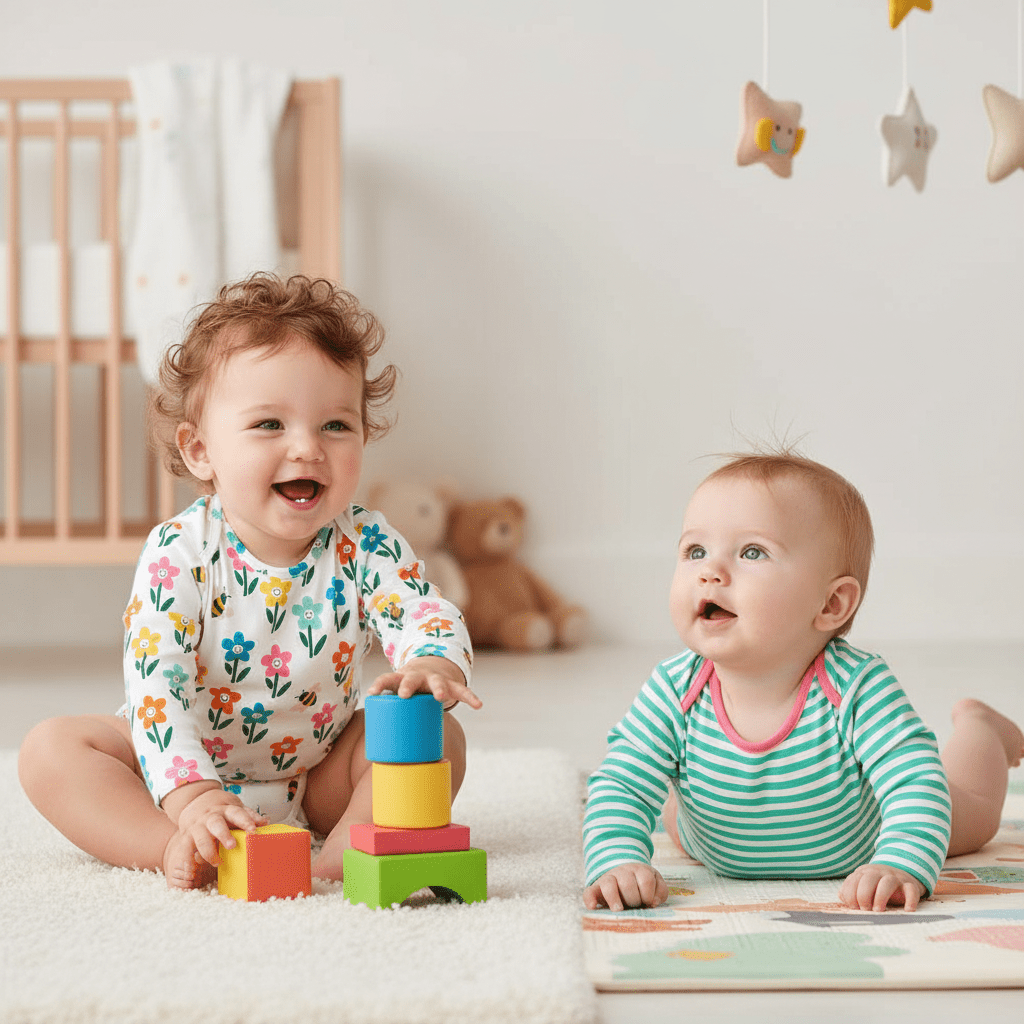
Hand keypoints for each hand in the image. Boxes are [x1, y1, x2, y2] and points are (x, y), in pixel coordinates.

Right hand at [174, 787, 266, 866]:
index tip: (253, 829)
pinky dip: (188, 862)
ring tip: (218, 862)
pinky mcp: (187, 837)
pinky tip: (190, 872)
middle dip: (223, 834)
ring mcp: (197, 826)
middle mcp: (211, 817)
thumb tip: (266, 822)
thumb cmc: (221, 809)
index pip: (237, 813)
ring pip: (201, 838)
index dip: (245, 820)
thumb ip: (249, 815)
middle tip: (232, 846)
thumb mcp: (235, 808)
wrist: (197, 801)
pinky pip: (186, 850)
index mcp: (226, 809)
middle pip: (216, 824)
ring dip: (209, 851)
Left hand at [367, 655, 482, 710]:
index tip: (372, 693)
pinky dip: (470, 697)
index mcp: (401, 679)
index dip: (380, 685)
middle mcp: (418, 677)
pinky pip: (462, 690)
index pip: (388, 679)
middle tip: (404, 695)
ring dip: (438, 689)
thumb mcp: (398, 696)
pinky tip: (478, 705)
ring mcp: (436, 679)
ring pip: (438, 683)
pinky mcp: (451, 684)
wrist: (431, 669)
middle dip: (407, 686)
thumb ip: (389, 715)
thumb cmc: (409, 690)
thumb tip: (378, 750)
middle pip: (411, 679)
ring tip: (440, 698)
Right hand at [583, 863, 668, 911]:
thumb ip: (660, 891)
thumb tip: (653, 903)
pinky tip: (593, 907)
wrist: (625, 877)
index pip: (645, 879)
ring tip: (619, 910)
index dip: (648, 894)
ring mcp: (607, 879)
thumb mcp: (656, 885)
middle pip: (627, 883)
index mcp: (639, 870)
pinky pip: (589, 892)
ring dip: (614, 898)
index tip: (649, 903)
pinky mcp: (596, 889)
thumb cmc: (643, 887)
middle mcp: (622, 872)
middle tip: (635, 906)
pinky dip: (590, 899)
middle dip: (633, 898)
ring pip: (608, 884)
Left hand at [839, 862, 926, 911]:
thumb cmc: (877, 885)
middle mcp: (880, 873)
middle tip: (865, 910)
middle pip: (869, 878)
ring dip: (881, 896)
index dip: (852, 894)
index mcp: (865, 872)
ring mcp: (896, 878)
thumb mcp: (862, 885)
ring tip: (878, 911)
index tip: (854, 908)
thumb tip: (842, 896)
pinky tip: (907, 911)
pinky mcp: (910, 886)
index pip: (855, 880)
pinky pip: (911, 890)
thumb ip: (851, 890)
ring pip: (888, 882)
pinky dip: (910, 900)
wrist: (901, 874)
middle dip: (864, 894)